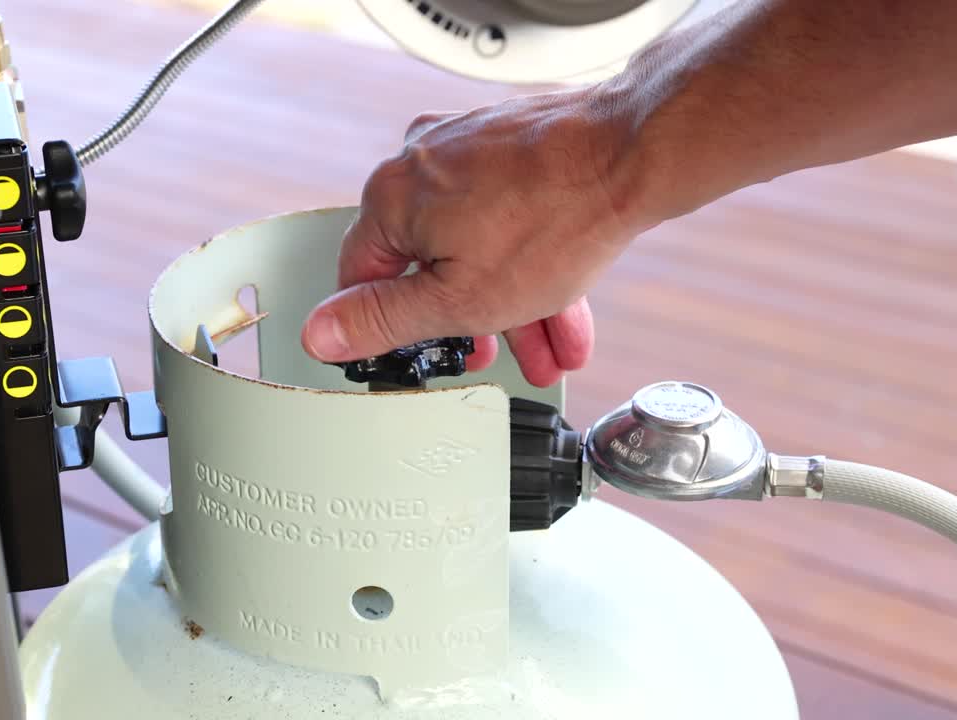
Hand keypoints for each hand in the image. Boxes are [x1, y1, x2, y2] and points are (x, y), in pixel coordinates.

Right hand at [300, 88, 651, 386]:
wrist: (637, 152)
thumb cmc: (554, 219)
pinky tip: (563, 309)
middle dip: (470, 324)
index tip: (414, 352)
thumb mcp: (457, 300)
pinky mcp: (513, 144)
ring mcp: (470, 147)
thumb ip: (384, 320)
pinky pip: (509, 216)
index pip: (362, 276)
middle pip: (429, 262)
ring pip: (477, 243)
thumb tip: (319, 333)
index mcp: (391, 195)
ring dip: (511, 304)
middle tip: (492, 357)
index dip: (386, 325)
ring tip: (545, 348)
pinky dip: (531, 263)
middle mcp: (423, 160)